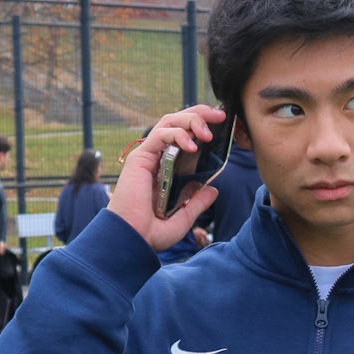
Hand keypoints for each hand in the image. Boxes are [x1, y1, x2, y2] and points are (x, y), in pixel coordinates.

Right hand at [108, 106, 224, 251]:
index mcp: (166, 169)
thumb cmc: (151, 232)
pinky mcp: (140, 158)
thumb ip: (197, 202)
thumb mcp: (184, 217)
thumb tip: (213, 189)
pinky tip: (192, 146)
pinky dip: (177, 134)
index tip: (221, 125)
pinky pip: (159, 135)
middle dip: (200, 114)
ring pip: (169, 123)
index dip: (201, 126)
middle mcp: (156, 158)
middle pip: (177, 123)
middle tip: (220, 116)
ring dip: (191, 120)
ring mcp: (147, 156)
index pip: (183, 137)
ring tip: (208, 133)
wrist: (132, 239)